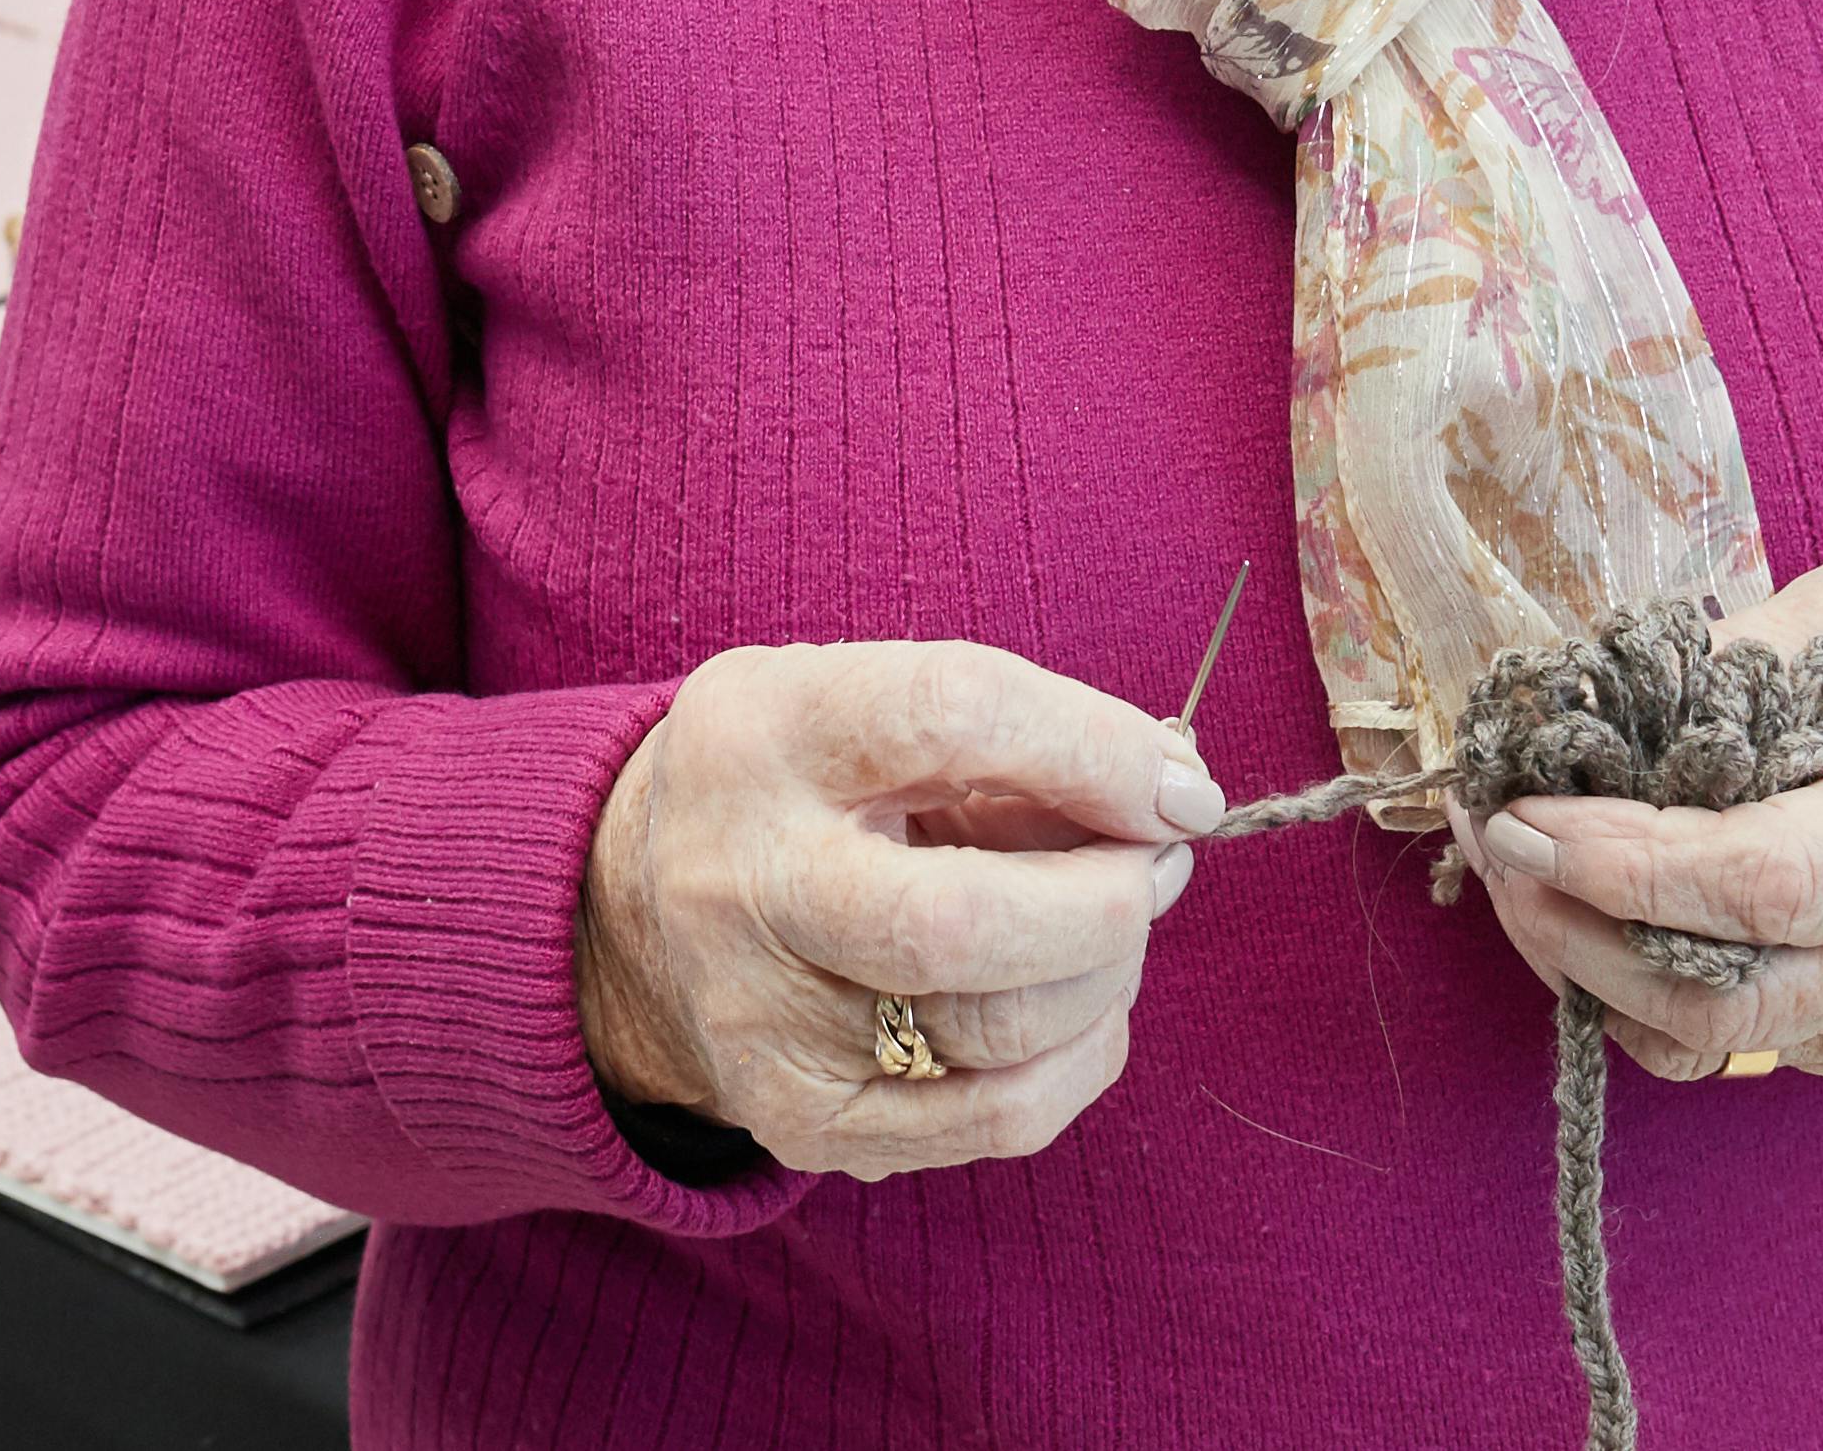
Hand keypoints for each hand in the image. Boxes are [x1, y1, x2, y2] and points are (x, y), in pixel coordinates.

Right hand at [576, 641, 1218, 1177]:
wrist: (642, 905)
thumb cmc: (812, 783)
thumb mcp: (875, 703)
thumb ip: (1018, 734)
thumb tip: (1177, 794)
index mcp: (765, 731)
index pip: (952, 717)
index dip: (1096, 751)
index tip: (1180, 784)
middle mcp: (743, 879)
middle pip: (966, 923)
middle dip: (1109, 901)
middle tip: (1156, 864)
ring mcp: (764, 1018)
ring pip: (1001, 1032)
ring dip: (1109, 973)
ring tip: (1114, 922)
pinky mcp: (803, 1119)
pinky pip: (999, 1119)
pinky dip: (1083, 1055)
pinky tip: (1081, 1002)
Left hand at [1466, 556, 1822, 1084]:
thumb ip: (1742, 658)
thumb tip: (1597, 702)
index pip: (1768, 885)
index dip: (1628, 865)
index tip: (1526, 816)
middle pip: (1734, 1001)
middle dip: (1584, 937)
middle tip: (1501, 850)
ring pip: (1731, 1044)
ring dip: (1601, 973)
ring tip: (1529, 880)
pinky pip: (1755, 1050)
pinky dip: (1657, 998)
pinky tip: (1606, 916)